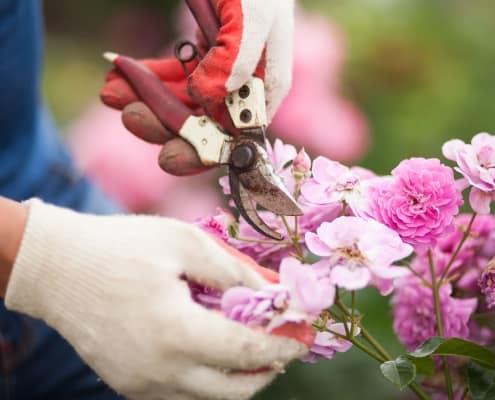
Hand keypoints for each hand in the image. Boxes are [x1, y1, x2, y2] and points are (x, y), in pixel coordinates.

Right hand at [5, 200, 306, 399]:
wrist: (57, 268)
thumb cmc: (121, 247)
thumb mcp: (184, 243)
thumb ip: (234, 271)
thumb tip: (275, 292)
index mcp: (176, 332)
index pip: (247, 351)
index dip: (283, 343)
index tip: (305, 334)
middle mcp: (160, 370)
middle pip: (235, 389)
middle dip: (269, 367)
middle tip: (284, 342)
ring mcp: (142, 383)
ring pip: (211, 398)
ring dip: (240, 377)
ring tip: (252, 345)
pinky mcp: (129, 384)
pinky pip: (183, 394)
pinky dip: (209, 379)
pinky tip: (213, 350)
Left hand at [100, 0, 294, 176]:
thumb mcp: (253, 13)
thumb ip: (237, 58)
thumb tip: (207, 100)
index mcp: (265, 86)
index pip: (237, 136)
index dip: (204, 150)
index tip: (168, 155)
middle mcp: (244, 87)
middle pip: (203, 124)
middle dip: (164, 125)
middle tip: (131, 117)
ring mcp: (220, 72)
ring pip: (180, 102)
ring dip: (145, 100)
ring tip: (112, 92)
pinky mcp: (199, 56)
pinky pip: (171, 75)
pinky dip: (145, 77)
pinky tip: (118, 74)